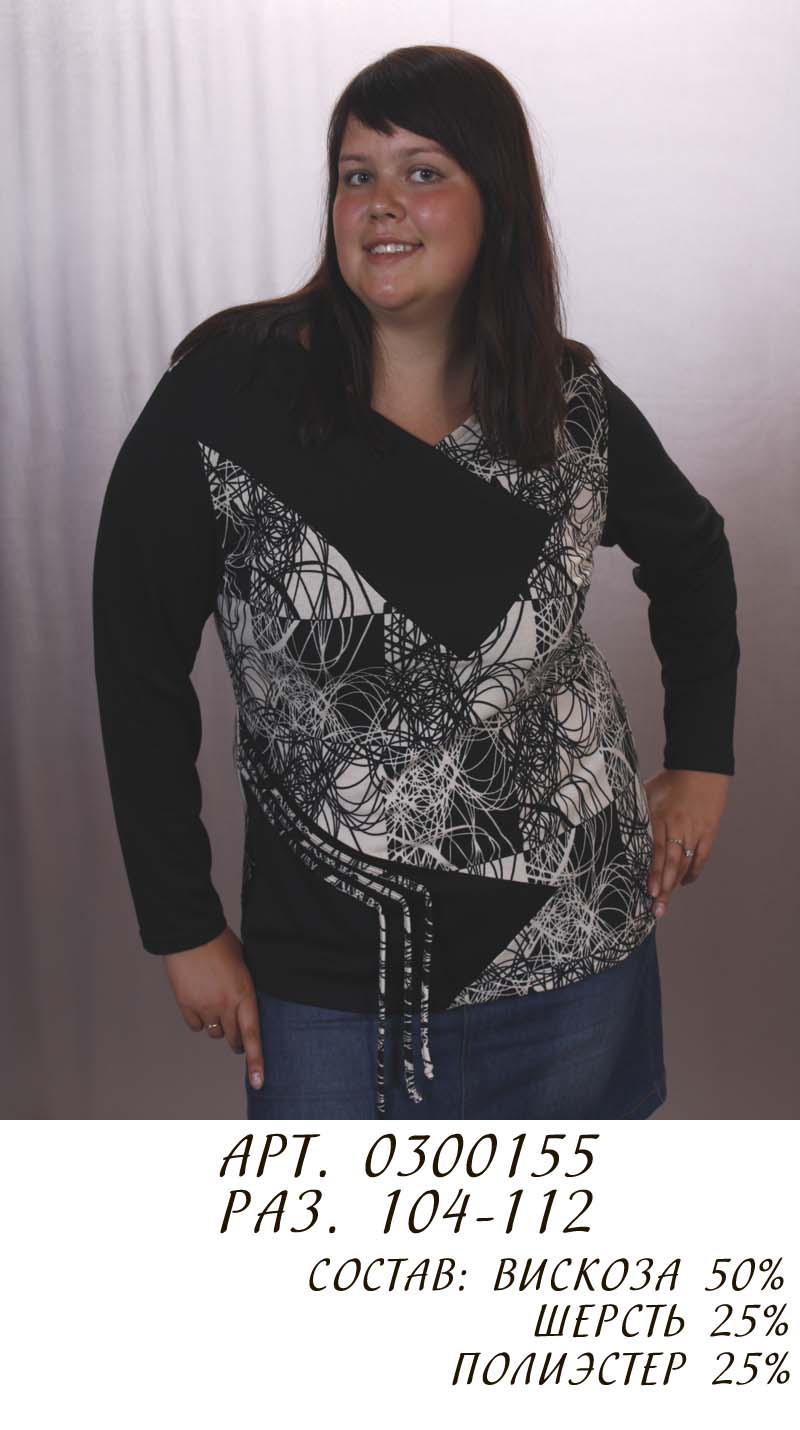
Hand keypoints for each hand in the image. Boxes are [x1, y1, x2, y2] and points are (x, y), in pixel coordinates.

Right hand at [162, 926, 264, 1089]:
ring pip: (215, 1033)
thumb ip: (245, 988)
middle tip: (238, 1039)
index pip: (252, 1034)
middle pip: (233, 1038)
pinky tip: (201, 1005)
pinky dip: (199, 1020)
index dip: (256, 1060)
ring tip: (217, 1008)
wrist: (191, 932)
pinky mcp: (186, 1004)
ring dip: (219, 1027)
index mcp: (245, 993)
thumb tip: (246, 1004)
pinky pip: (195, 1025)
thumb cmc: (221, 943)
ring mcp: (204, 1006)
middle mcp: (225, 1004)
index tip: (259, 1081)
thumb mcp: (244, 964)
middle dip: (237, 1042)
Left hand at [643, 768, 731, 919]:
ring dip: (675, 884)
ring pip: (686, 863)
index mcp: (661, 817)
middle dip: (663, 888)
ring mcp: (696, 830)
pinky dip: (693, 871)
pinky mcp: (709, 832)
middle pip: (672, 862)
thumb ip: (635, 814)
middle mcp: (679, 826)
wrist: (701, 767)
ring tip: (666, 902)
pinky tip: (684, 882)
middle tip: (656, 909)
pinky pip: (701, 856)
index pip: (657, 849)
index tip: (649, 890)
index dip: (653, 871)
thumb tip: (614, 826)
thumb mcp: (646, 793)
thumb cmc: (669, 781)